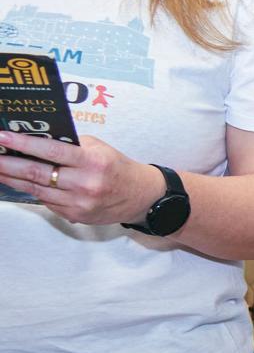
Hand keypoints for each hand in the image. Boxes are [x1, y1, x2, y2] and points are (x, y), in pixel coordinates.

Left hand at [0, 132, 161, 226]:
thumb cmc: (117, 167)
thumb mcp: (99, 148)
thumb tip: (36, 141)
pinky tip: (18, 181)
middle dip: (8, 163)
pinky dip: (30, 190)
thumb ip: (70, 145)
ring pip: (36, 189)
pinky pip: (46, 201)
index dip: (23, 143)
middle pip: (37, 173)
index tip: (2, 136)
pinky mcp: (75, 215)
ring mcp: (79, 203)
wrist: (141, 197)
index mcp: (92, 162)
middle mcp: (85, 184)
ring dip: (12, 178)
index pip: (51, 151)